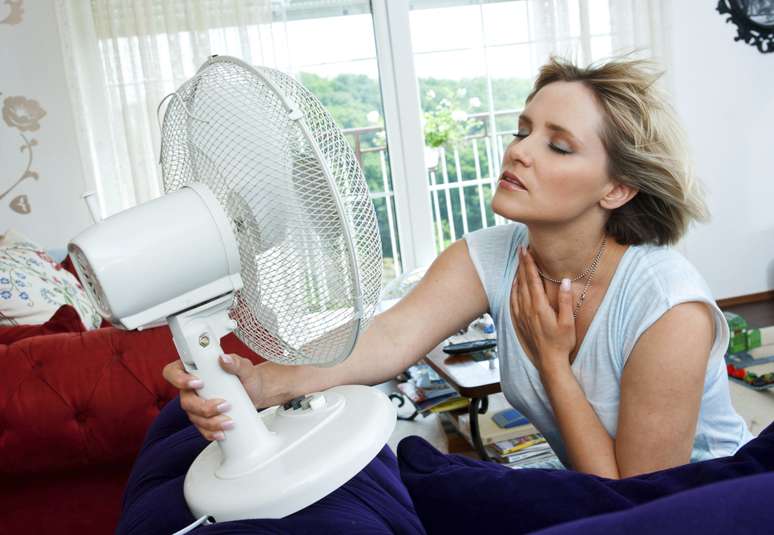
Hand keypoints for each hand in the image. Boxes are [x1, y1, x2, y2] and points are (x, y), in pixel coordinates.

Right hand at [162, 354, 262, 440]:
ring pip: (194, 417)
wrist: (256, 393)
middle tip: (223, 405)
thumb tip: (224, 359)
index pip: (173, 372)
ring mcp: (196, 405)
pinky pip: (202, 428)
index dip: (180, 379)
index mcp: (194, 370)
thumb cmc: (247, 377)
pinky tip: (222, 433)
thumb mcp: (244, 367)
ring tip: (229, 421)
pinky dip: (211, 432)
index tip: (199, 383)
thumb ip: (236, 362)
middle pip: (185, 401)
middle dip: (203, 407)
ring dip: (211, 422)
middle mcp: (191, 388)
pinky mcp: (204, 418)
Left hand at [511, 246, 575, 375]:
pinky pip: (513, 300)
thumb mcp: (568, 322)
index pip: (533, 280)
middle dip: (522, 264)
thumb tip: (566, 281)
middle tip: (521, 249)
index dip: (529, 263)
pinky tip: (514, 284)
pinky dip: (513, 289)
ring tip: (518, 262)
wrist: (549, 362)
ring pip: (516, 289)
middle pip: (523, 281)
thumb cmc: (561, 343)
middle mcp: (527, 309)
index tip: (526, 250)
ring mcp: (521, 315)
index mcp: (539, 307)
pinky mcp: (519, 321)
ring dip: (517, 274)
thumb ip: (566, 301)